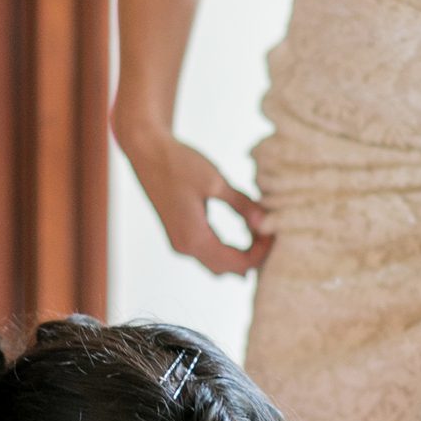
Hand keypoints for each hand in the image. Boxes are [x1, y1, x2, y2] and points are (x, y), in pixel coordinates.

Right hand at [120, 121, 272, 276]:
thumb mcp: (216, 182)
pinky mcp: (178, 234)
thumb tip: (267, 223)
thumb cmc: (179, 163)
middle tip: (272, 234)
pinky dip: (229, 248)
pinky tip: (246, 230)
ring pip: (217, 264)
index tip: (275, 232)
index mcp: (194, 238)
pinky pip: (208, 253)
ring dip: (241, 254)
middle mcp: (184, 247)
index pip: (237, 263)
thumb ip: (243, 205)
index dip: (261, 253)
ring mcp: (179, 243)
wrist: (146, 151)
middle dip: (253, 257)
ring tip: (261, 232)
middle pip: (227, 269)